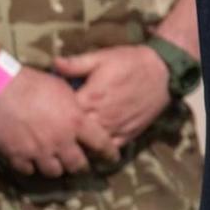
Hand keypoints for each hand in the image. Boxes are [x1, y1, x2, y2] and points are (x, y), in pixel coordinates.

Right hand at [0, 67, 111, 176]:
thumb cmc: (33, 82)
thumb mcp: (64, 89)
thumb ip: (76, 106)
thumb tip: (85, 112)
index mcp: (76, 122)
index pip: (101, 144)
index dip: (109, 153)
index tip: (112, 158)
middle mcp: (60, 140)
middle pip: (77, 165)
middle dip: (81, 166)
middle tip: (81, 165)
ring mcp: (38, 150)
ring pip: (54, 172)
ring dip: (57, 169)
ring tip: (57, 164)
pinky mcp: (16, 155)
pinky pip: (28, 170)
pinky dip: (32, 167)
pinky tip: (32, 162)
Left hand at [55, 44, 172, 156]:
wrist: (163, 71)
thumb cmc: (130, 62)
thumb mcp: (102, 57)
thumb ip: (76, 63)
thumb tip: (53, 63)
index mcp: (91, 98)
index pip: (63, 113)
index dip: (53, 114)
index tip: (46, 113)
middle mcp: (102, 117)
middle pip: (74, 133)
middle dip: (63, 133)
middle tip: (53, 132)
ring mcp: (116, 128)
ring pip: (90, 145)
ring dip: (79, 145)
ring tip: (68, 144)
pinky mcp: (128, 134)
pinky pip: (109, 150)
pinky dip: (98, 152)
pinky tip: (91, 149)